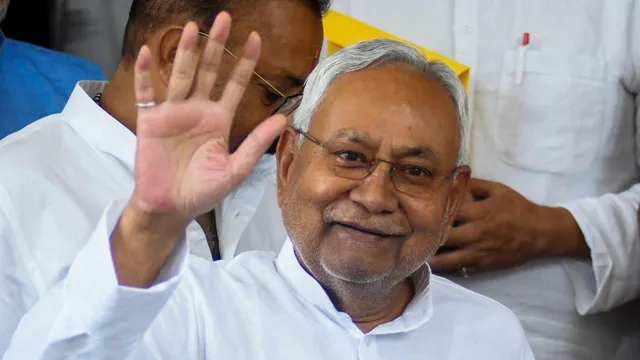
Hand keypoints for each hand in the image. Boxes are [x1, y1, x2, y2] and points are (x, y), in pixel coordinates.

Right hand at [112, 13, 285, 286]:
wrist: (172, 208)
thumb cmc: (204, 191)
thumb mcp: (236, 168)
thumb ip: (257, 142)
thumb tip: (285, 119)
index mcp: (219, 119)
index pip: (235, 84)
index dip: (245, 62)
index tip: (255, 38)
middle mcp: (197, 110)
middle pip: (208, 71)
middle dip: (215, 46)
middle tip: (223, 18)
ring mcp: (173, 113)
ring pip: (181, 75)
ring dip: (185, 52)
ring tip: (192, 28)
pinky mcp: (150, 121)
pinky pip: (146, 93)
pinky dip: (145, 74)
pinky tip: (147, 53)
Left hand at [429, 179, 586, 275]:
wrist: (541, 233)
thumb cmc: (517, 208)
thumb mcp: (497, 189)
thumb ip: (473, 184)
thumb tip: (451, 177)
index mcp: (478, 212)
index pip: (446, 212)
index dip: (430, 212)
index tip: (416, 210)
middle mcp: (475, 233)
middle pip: (441, 237)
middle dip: (425, 236)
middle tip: (410, 234)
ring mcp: (478, 252)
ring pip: (446, 259)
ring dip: (429, 257)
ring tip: (416, 253)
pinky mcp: (482, 265)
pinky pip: (458, 270)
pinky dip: (444, 268)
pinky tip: (432, 264)